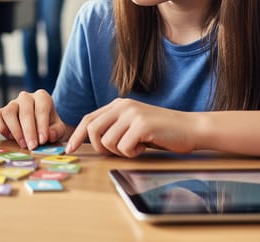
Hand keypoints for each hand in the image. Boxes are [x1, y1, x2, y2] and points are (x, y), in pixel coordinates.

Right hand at [0, 89, 68, 149]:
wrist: (39, 127)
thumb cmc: (50, 127)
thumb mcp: (58, 129)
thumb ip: (57, 131)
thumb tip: (49, 135)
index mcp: (42, 97)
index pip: (41, 109)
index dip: (42, 125)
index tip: (43, 140)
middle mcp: (26, 97)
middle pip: (25, 111)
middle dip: (29, 131)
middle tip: (32, 146)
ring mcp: (12, 103)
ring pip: (8, 113)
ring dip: (15, 130)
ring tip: (23, 144)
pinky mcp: (1, 112)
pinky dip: (1, 128)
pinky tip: (11, 138)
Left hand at [65, 99, 197, 156]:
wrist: (190, 128)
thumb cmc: (161, 132)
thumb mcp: (133, 125)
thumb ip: (114, 128)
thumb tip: (91, 142)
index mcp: (118, 105)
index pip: (88, 119)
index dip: (77, 135)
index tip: (69, 149)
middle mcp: (122, 106)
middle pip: (92, 129)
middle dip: (99, 147)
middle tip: (116, 152)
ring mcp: (132, 114)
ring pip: (107, 141)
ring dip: (119, 152)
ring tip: (136, 147)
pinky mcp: (142, 125)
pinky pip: (123, 147)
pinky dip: (131, 153)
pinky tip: (144, 147)